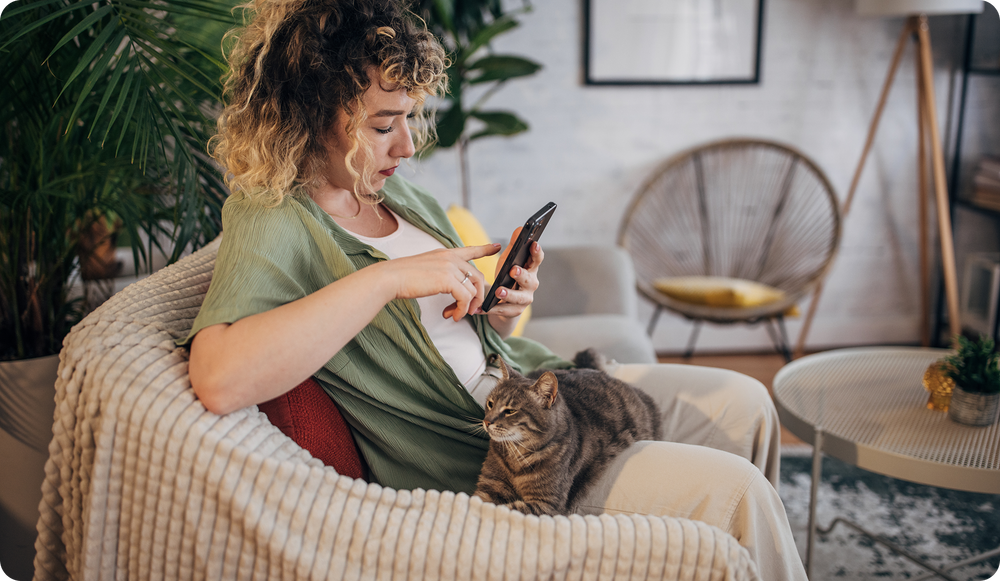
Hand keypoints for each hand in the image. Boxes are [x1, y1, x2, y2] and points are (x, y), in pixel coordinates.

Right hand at [380, 243, 500, 320]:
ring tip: (458, 315)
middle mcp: (450, 257)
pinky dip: (462, 310)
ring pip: (473, 289)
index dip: (484, 249)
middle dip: (478, 296)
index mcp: (445, 253)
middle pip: (478, 277)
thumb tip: (454, 286)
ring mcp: (450, 267)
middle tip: (471, 311)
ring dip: (468, 307)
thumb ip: (442, 273)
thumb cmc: (403, 278)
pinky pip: (465, 298)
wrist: (390, 278)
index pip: (470, 250)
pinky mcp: (448, 279)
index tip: (496, 248)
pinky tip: (454, 316)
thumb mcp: (426, 269)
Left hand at [488, 227, 543, 320]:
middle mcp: (531, 284)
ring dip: (509, 294)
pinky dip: (492, 309)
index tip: (533, 244)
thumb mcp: (509, 259)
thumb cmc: (508, 275)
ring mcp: (525, 299)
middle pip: (529, 280)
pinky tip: (482, 307)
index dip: (537, 252)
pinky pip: (504, 310)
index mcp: (531, 269)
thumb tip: (521, 227)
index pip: (537, 259)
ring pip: (518, 298)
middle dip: (522, 275)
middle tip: (513, 270)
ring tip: (498, 292)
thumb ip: (515, 244)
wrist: (505, 301)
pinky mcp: (515, 311)